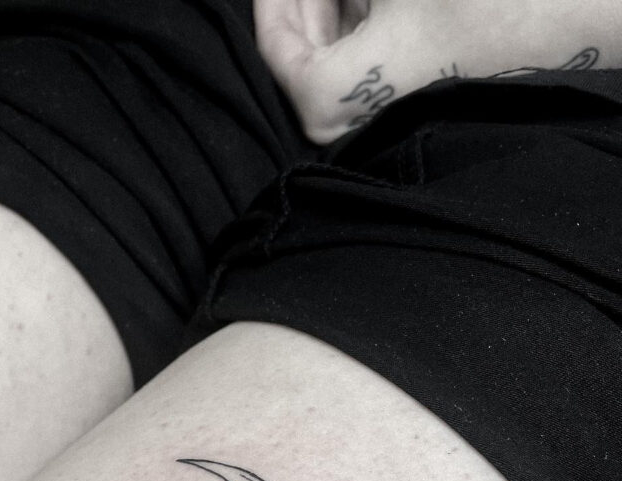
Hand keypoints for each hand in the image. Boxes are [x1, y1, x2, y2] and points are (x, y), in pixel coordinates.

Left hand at [255, 0, 621, 142]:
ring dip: (331, 10)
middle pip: (301, 53)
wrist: (552, 25)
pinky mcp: (395, 108)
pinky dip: (357, 27)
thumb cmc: (468, 2)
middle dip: (306, 1)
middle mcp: (338, 123)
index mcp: (322, 98)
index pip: (273, 47)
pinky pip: (359, 67)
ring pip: (330, 59)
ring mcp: (368, 119)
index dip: (273, 0)